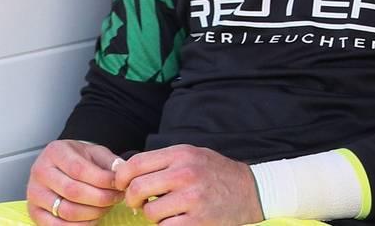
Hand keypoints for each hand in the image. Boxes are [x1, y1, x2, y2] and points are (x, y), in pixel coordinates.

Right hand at [25, 139, 123, 224]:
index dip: (103, 180)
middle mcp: (40, 172)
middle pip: (73, 192)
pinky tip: (94, 218)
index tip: (118, 184)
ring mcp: (34, 193)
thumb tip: (122, 173)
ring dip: (93, 213)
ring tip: (107, 206)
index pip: (80, 169)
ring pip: (67, 210)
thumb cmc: (78, 159)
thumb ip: (110, 162)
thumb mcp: (96, 152)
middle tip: (117, 197)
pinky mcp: (34, 212)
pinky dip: (80, 225)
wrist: (59, 166)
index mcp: (55, 152)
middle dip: (101, 198)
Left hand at [113, 145, 262, 225]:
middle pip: (137, 188)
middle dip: (133, 199)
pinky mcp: (197, 220)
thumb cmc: (217, 174)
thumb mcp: (194, 156)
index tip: (124, 186)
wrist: (253, 191)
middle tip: (140, 203)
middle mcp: (186, 173)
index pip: (135, 163)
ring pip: (149, 211)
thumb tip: (125, 171)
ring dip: (154, 215)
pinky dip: (168, 225)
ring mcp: (192, 197)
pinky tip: (180, 219)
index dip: (122, 177)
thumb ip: (164, 161)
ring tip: (169, 211)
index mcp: (183, 154)